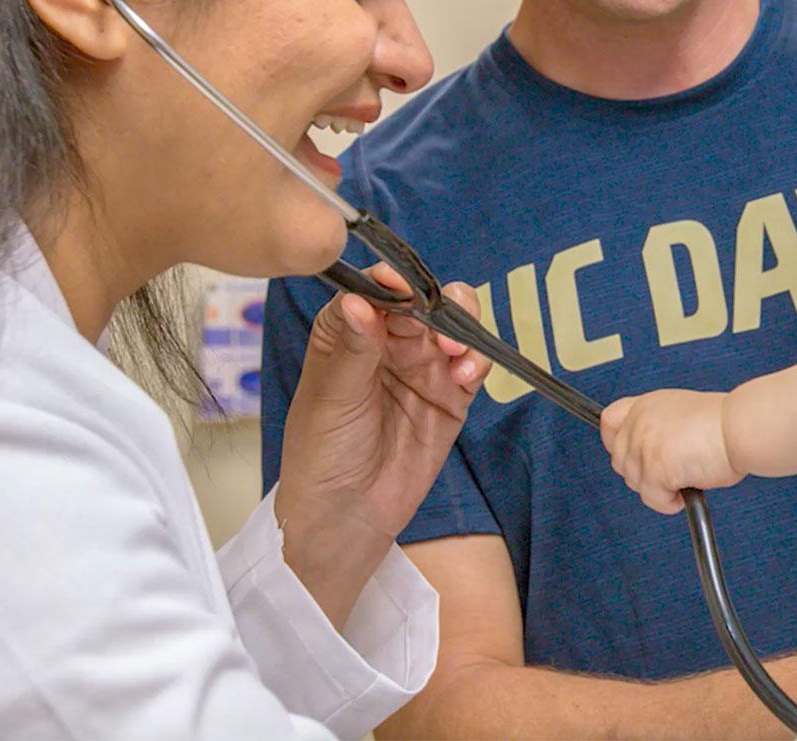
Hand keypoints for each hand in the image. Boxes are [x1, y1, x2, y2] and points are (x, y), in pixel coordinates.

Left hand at [274, 265, 489, 626]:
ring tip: (455, 349)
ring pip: (452, 326)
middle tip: (434, 317)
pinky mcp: (450, 397)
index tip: (397, 281)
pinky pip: (471, 366)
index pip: (372, 292)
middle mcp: (387, 344)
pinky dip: (475, 361)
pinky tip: (465, 374)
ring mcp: (422, 368)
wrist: (346, 516)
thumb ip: (354, 349)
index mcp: (346, 334)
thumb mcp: (331, 399)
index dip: (387, 281)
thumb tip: (364, 300)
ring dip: (461, 325)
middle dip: (432, 301)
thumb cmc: (321, 454)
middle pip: (420, 300)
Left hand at [600, 389, 741, 514]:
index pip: (609, 421)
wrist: (742, 428)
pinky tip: (688, 488)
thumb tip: (648, 456)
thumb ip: (659, 429)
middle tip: (670, 473)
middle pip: (620, 460)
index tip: (630, 455)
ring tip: (686, 478)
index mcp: (647, 405)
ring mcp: (645, 445)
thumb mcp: (682, 414)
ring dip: (659, 488)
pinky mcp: (656, 469)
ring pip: (635, 483)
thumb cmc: (725, 425)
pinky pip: (653, 499)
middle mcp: (641, 422)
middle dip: (643, 473)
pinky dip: (669, 502)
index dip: (616, 442)